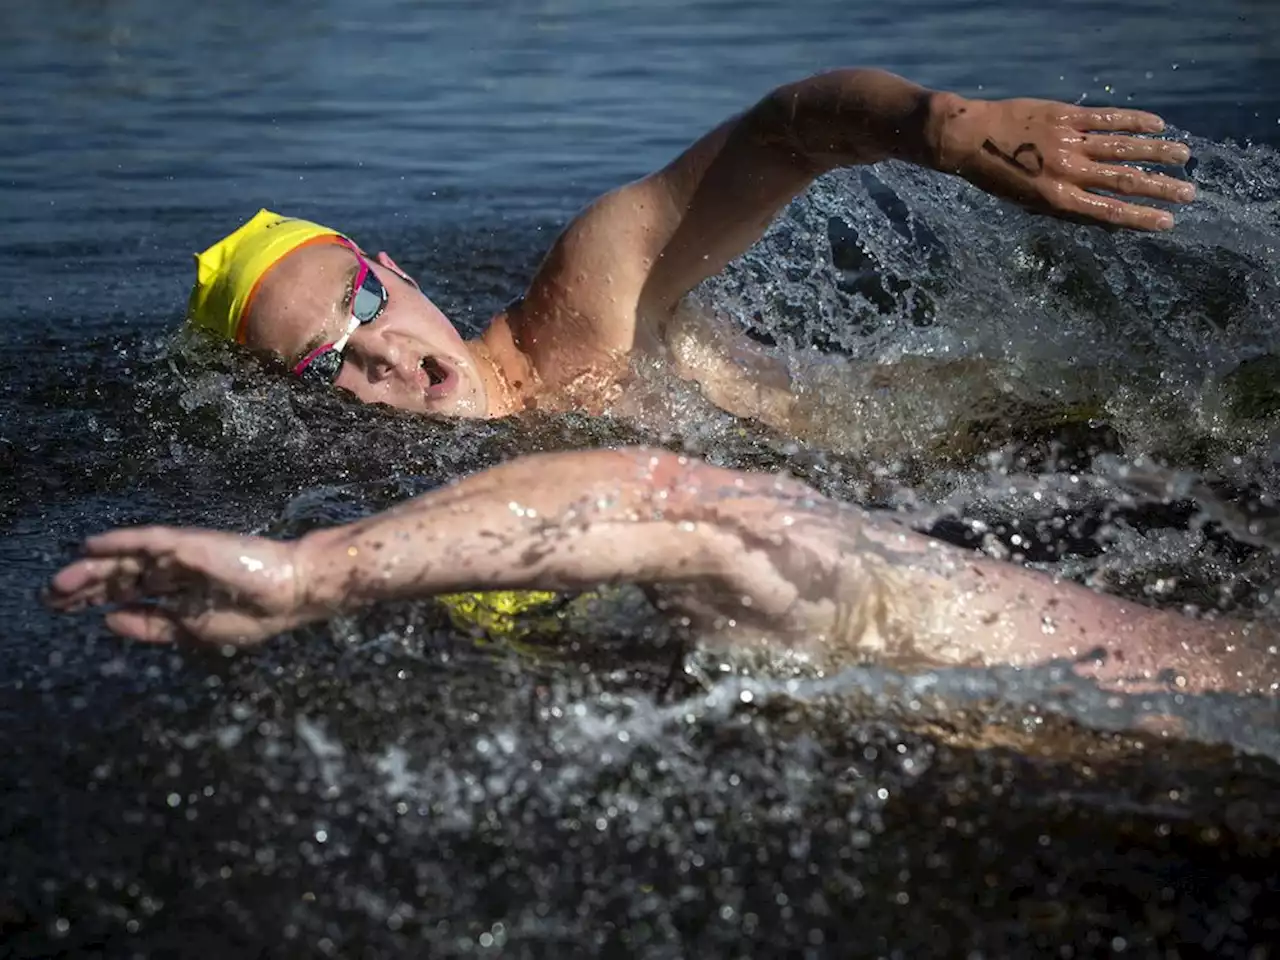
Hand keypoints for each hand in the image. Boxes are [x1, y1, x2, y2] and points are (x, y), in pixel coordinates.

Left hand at [45, 527, 307, 645]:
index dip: (96, 599)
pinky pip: (148, 539)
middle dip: (86, 586)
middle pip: (121, 575)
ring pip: (128, 558)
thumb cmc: (253, 614)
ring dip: (94, 569)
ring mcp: (181, 554)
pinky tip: (93, 545)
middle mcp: (173, 570)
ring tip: (61, 581)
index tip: (64, 609)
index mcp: (178, 592)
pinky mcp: (190, 543)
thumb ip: (151, 625)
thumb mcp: (193, 630)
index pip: (128, 592)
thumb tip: (108, 620)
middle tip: (51, 595)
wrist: (292, 591)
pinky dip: (120, 541)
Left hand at [934, 95, 1193, 229]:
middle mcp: (1068, 172)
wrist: (969, 140)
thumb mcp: (1028, 204)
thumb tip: (1106, 221)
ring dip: (1158, 152)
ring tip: (1184, 156)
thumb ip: (1066, 211)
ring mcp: (1070, 142)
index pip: (1110, 212)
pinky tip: (1158, 123)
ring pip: (1124, 147)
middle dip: (1160, 188)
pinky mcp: (1067, 116)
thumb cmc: (997, 178)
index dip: (1142, 219)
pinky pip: (1108, 117)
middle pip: (1125, 181)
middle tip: (1189, 193)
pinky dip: (1135, 120)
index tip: (1169, 222)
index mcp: (1058, 200)